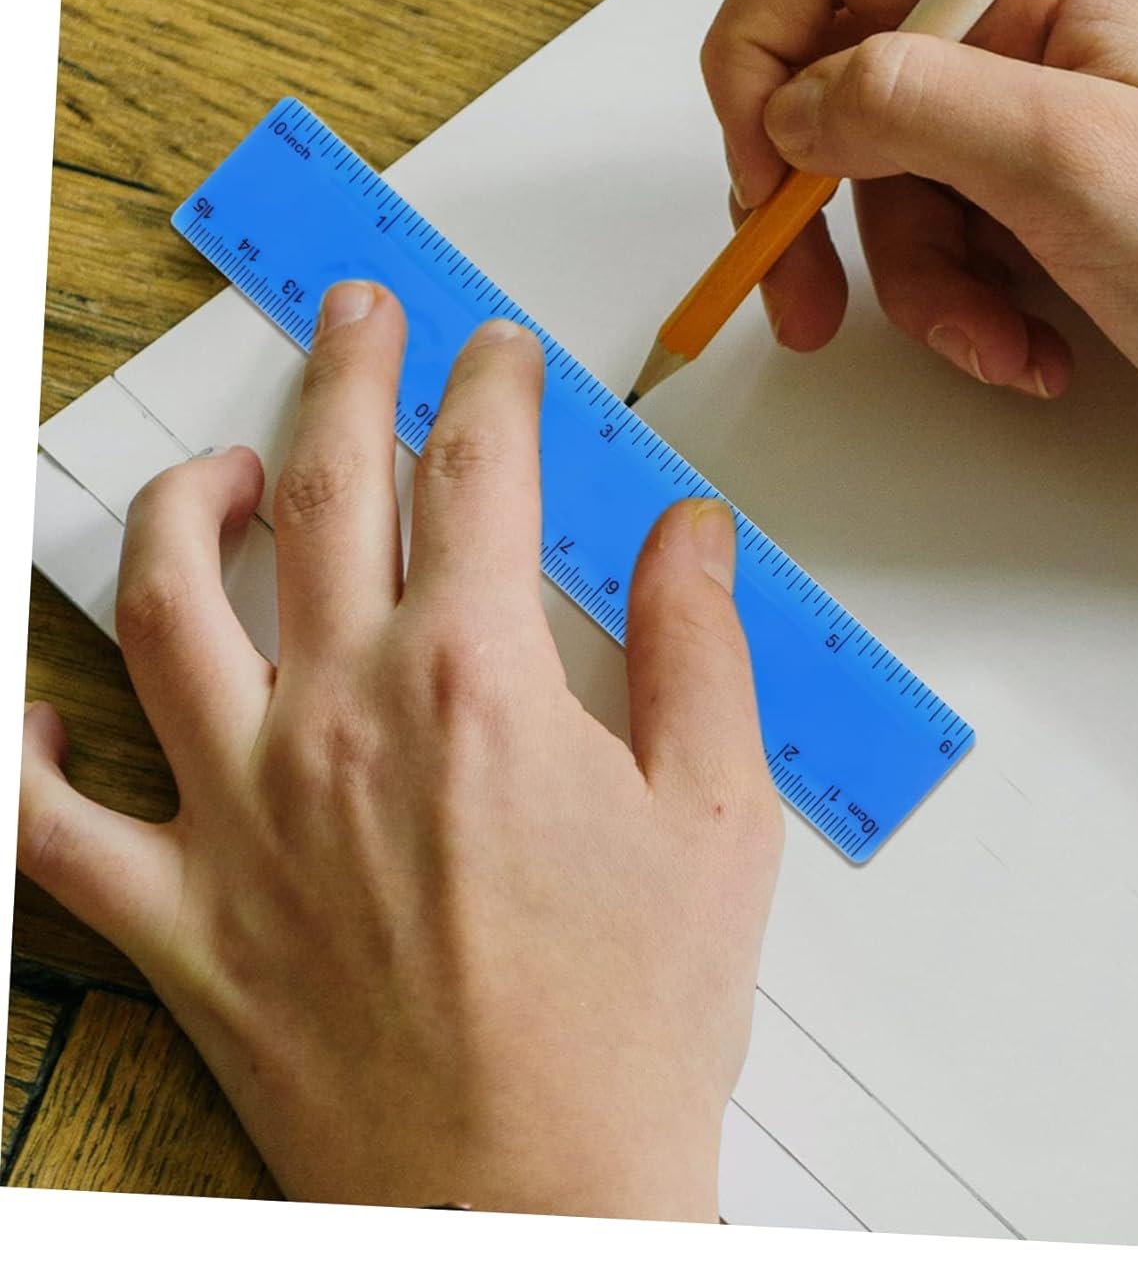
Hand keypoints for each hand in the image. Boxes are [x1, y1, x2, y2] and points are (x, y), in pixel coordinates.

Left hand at [18, 282, 782, 1218]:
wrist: (535, 1204)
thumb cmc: (627, 1027)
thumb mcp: (718, 816)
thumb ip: (701, 647)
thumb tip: (690, 533)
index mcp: (478, 687)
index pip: (478, 473)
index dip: (491, 388)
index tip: (497, 357)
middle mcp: (341, 724)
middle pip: (328, 486)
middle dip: (348, 372)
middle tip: (357, 314)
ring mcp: (241, 817)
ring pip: (165, 605)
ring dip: (188, 508)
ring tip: (224, 467)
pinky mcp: (183, 921)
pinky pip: (52, 823)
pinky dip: (24, 753)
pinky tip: (39, 704)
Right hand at [701, 0, 1137, 519]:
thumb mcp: (1073, 165)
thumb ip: (910, 102)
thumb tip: (793, 98)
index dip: (759, 57)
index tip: (761, 174)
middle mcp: (1037, 23)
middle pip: (841, 81)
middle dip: (816, 205)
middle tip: (804, 303)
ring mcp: (1045, 109)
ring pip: (891, 182)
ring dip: (918, 284)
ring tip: (996, 344)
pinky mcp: (1055, 191)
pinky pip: (950, 236)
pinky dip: (966, 306)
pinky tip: (1028, 348)